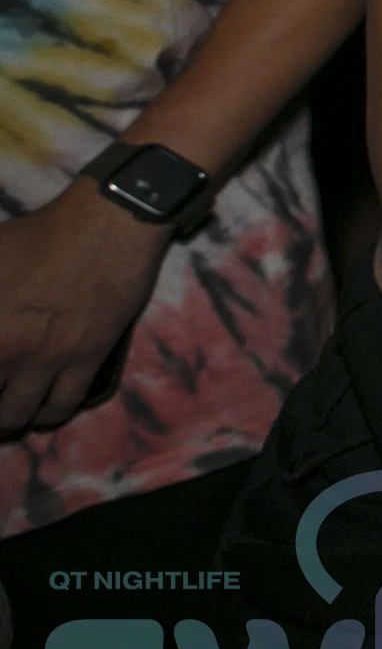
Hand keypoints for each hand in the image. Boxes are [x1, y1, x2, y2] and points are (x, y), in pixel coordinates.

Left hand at [0, 177, 169, 435]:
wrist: (105, 227)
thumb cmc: (36, 234)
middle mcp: (6, 351)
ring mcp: (46, 360)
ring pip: (18, 413)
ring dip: (8, 421)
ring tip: (7, 419)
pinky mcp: (86, 359)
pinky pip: (64, 404)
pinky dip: (49, 415)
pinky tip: (43, 412)